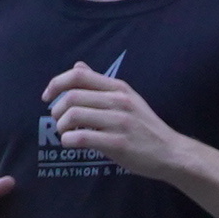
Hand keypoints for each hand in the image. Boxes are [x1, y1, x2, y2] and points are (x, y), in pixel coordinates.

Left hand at [43, 61, 191, 179]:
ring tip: (65, 133)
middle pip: (71, 97)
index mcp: (119, 88)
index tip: (47, 98)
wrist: (171, 152)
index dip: (56, 84)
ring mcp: (119, 122)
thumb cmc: (145, 127)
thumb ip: (100, 84)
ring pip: (73, 116)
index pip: (78, 76)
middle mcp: (119, 101)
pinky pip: (80, 137)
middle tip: (58, 121)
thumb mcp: (127, 98)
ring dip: (60, 126)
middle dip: (56, 110)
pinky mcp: (118, 143)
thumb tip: (78, 66)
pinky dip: (68, 141)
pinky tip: (71, 144)